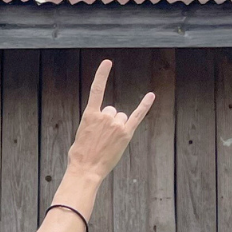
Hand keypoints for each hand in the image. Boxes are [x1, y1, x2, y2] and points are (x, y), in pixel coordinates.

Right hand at [66, 61, 154, 182]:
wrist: (85, 170)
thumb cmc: (80, 155)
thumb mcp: (81, 135)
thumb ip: (94, 123)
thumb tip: (106, 124)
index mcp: (89, 115)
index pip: (96, 90)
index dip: (101, 75)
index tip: (107, 62)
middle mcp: (104, 116)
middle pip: (111, 111)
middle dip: (107, 123)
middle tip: (100, 139)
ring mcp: (116, 124)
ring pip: (121, 118)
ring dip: (117, 128)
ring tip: (108, 142)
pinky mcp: (126, 133)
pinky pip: (137, 115)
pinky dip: (144, 105)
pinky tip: (150, 95)